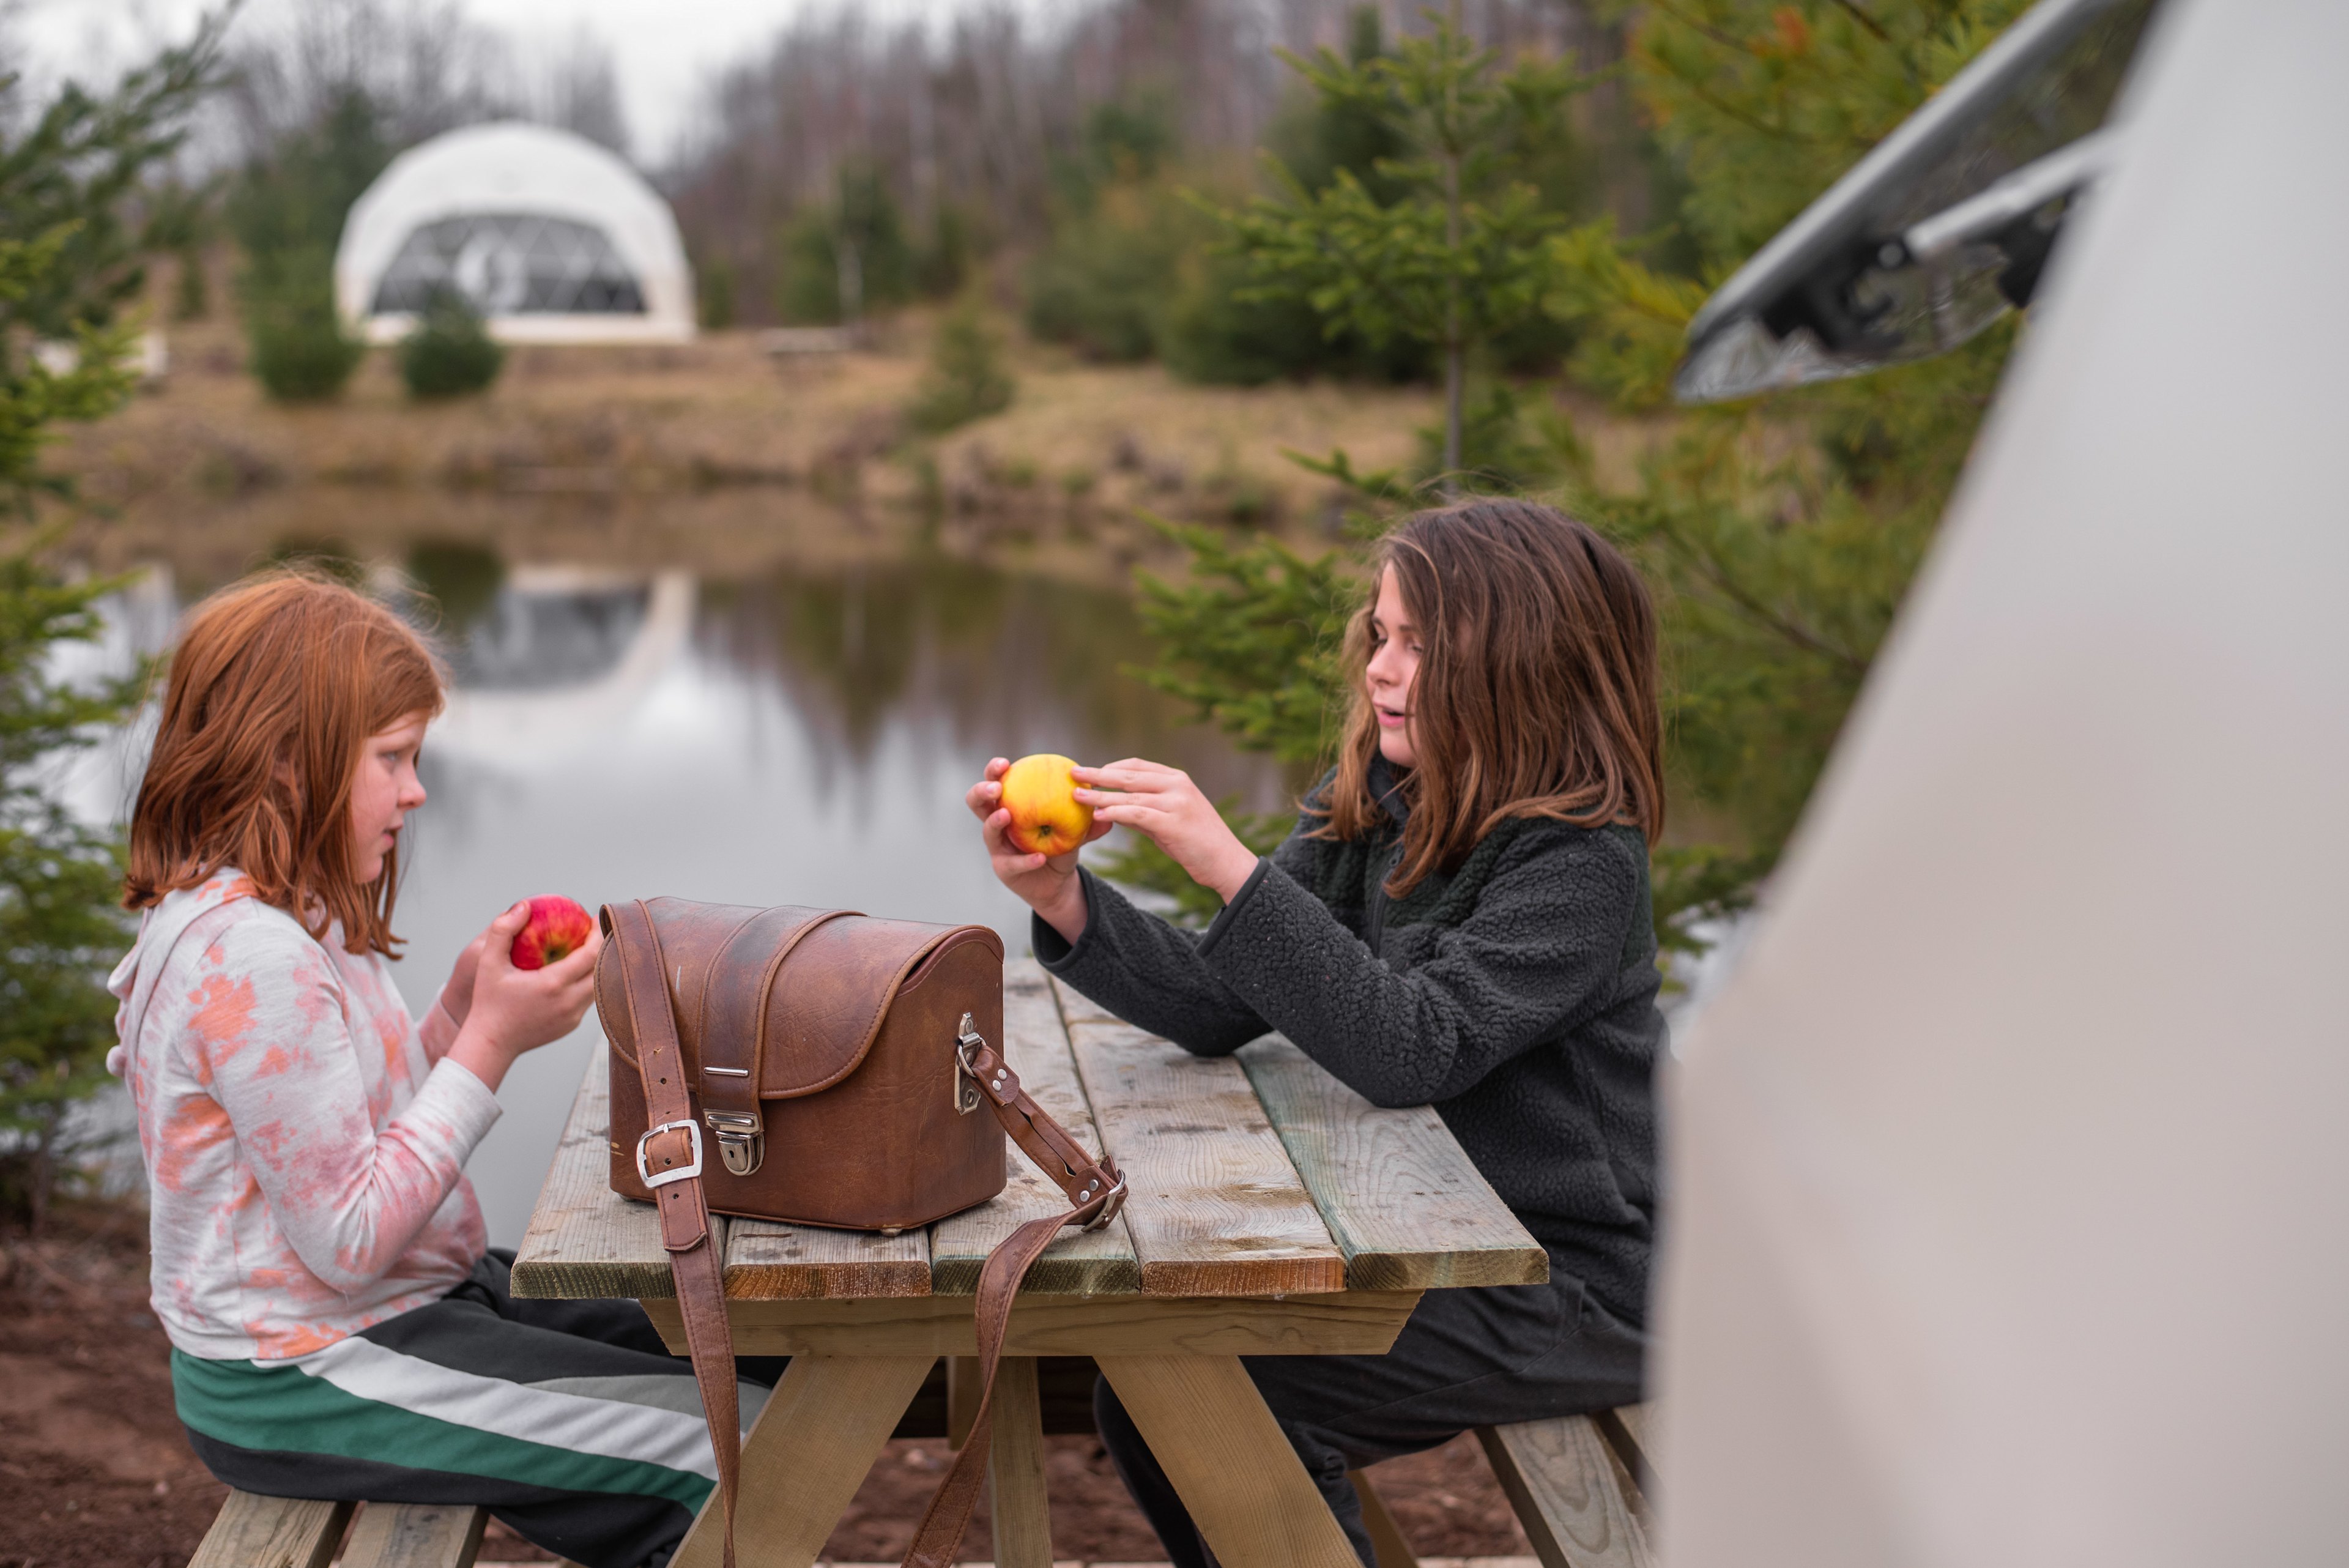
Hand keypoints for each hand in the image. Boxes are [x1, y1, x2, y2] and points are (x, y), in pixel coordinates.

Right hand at [445, 902, 601, 1092]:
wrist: (490, 1044)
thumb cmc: (488, 1001)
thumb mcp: (488, 963)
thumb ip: (503, 930)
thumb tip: (524, 905)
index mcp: (553, 984)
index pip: (591, 954)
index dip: (597, 934)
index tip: (594, 918)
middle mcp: (569, 1002)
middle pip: (602, 968)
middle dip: (602, 947)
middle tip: (594, 930)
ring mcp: (573, 1017)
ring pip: (598, 986)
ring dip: (596, 966)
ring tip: (587, 947)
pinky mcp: (571, 1025)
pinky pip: (587, 999)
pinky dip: (587, 983)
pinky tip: (576, 971)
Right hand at [966, 757, 1110, 944]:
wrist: (1059, 881)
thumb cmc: (1062, 845)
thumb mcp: (1075, 828)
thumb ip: (1087, 818)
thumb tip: (1105, 806)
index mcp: (1011, 804)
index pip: (996, 781)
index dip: (994, 770)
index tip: (1005, 763)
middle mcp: (997, 824)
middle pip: (977, 803)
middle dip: (982, 790)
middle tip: (996, 787)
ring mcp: (998, 847)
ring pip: (987, 832)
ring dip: (995, 821)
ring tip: (1007, 815)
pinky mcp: (1004, 869)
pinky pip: (1012, 863)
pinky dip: (1026, 860)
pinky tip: (1039, 857)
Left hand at [1073, 759, 1259, 903]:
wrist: (1227, 863)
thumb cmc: (1197, 843)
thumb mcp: (1169, 820)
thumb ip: (1144, 810)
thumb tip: (1112, 807)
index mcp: (1177, 779)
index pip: (1137, 765)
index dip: (1110, 767)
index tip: (1090, 771)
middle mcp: (1177, 785)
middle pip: (1129, 775)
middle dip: (1098, 774)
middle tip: (1073, 773)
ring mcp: (1177, 802)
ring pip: (1129, 794)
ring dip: (1100, 795)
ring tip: (1077, 797)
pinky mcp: (1174, 822)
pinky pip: (1137, 814)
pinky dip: (1115, 812)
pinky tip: (1098, 815)